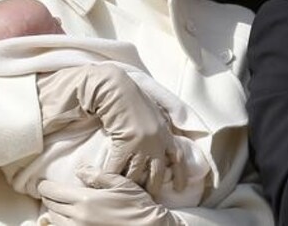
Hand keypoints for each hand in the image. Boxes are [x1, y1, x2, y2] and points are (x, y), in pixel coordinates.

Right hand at [37, 64, 179, 194]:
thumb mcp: (156, 112)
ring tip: (125, 192)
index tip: (181, 188)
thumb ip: (162, 125)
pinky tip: (106, 182)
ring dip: (130, 185)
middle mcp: (157, 143)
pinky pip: (117, 169)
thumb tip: (166, 131)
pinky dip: (111, 177)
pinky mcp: (125, 146)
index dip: (180, 175)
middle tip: (146, 196)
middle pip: (157, 174)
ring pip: (137, 176)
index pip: (178, 159)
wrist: (119, 91)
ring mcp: (141, 146)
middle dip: (152, 187)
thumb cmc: (135, 98)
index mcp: (166, 134)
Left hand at [38, 165, 181, 225]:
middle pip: (52, 206)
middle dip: (49, 198)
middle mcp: (79, 217)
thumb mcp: (121, 183)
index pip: (53, 192)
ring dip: (54, 212)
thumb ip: (98, 176)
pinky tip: (66, 219)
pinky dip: (60, 224)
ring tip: (58, 206)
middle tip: (50, 192)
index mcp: (85, 199)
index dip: (45, 187)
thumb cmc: (137, 204)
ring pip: (55, 221)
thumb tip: (80, 170)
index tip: (43, 184)